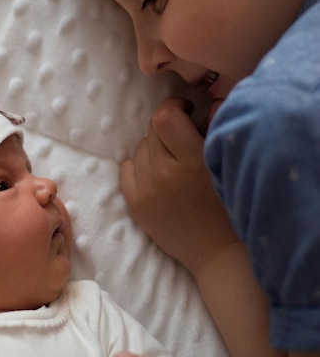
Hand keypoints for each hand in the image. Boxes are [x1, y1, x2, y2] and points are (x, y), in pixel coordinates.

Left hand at [121, 97, 237, 277]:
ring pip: (140, 148)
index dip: (173, 107)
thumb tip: (208, 104)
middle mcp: (165, 174)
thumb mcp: (227, 165)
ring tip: (172, 162)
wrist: (216, 252)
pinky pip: (127, 169)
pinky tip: (157, 174)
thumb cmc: (230, 206)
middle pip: (152, 129)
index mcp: (193, 161)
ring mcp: (147, 190)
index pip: (165, 117)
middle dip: (167, 127)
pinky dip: (140, 166)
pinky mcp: (136, 205)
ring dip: (155, 148)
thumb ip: (216, 131)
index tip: (186, 112)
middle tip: (182, 139)